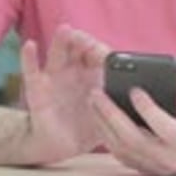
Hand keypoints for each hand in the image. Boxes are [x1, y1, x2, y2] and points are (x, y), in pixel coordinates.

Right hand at [21, 24, 109, 164]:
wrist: (59, 146)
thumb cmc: (86, 125)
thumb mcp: (108, 115)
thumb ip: (122, 107)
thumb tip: (146, 101)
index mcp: (91, 74)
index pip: (98, 54)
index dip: (102, 51)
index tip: (108, 55)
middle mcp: (73, 70)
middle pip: (78, 48)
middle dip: (84, 40)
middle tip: (88, 38)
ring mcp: (55, 78)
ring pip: (58, 54)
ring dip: (61, 41)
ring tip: (65, 30)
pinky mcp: (38, 90)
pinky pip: (32, 72)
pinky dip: (29, 58)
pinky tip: (30, 45)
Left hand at [90, 84, 175, 175]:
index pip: (166, 129)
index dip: (149, 110)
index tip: (134, 89)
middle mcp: (173, 160)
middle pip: (135, 140)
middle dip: (112, 115)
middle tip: (98, 92)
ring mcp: (159, 168)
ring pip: (124, 149)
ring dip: (104, 124)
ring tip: (94, 99)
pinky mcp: (148, 168)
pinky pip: (122, 154)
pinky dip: (108, 135)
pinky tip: (100, 115)